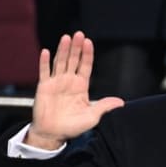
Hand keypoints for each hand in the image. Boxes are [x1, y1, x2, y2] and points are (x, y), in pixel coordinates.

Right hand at [27, 32, 123, 149]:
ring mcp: (56, 82)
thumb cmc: (73, 126)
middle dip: (76, 47)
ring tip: (66, 38)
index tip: (89, 42)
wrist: (54, 133)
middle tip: (79, 34)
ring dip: (62, 50)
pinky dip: (44, 62)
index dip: (87, 54)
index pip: (85, 66)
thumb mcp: (92, 116)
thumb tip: (121, 103)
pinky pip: (44, 72)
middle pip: (73, 60)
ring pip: (60, 62)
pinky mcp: (44, 86)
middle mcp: (69, 81)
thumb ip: (104, 106)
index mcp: (81, 86)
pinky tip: (46, 51)